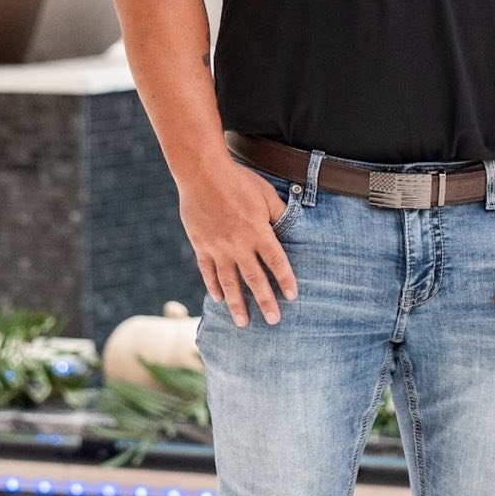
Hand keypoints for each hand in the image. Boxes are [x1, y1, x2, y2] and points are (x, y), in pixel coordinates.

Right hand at [178, 160, 298, 327]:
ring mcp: (217, 248)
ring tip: (243, 323)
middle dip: (265, 301)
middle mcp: (238, 244)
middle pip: (254, 279)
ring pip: (229, 282)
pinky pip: (208, 271)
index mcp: (258, 231)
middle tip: (273, 321)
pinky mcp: (201, 245)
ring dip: (237, 304)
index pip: (276, 262)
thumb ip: (279, 213)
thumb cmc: (238, 180)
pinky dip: (213, 286)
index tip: (292, 297)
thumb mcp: (266, 193)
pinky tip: (218, 299)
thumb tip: (293, 226)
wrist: (201, 173)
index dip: (285, 280)